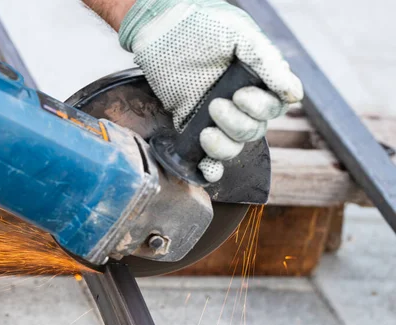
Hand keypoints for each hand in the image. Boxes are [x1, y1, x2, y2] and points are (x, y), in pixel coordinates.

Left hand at [119, 0, 302, 181]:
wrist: (159, 29)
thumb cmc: (202, 26)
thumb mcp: (239, 36)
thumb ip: (266, 63)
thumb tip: (295, 95)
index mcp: (259, 79)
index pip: (276, 106)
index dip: (262, 108)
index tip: (241, 96)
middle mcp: (242, 101)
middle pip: (255, 129)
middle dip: (237, 123)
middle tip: (216, 104)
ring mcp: (218, 116)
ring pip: (235, 145)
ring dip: (224, 143)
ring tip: (206, 129)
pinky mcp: (194, 127)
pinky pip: (209, 156)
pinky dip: (211, 167)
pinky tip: (208, 168)